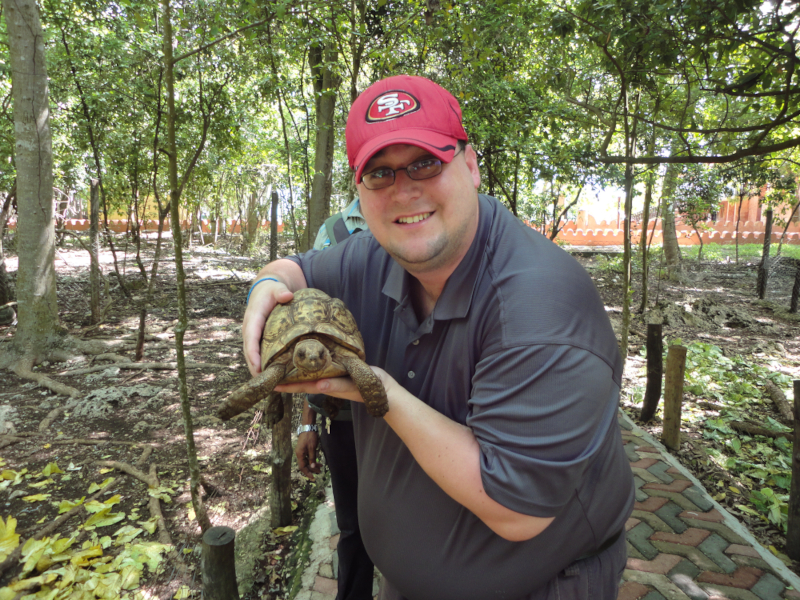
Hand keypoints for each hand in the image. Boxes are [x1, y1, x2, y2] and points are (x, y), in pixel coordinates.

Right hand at [243, 279, 293, 375]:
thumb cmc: (272, 290)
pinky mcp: (259, 340)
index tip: (258, 367)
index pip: (251, 338)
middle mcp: (250, 330)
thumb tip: (287, 295)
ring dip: (259, 370)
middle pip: (250, 352)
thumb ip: (281, 291)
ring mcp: (254, 336)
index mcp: (253, 319)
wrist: (267, 289)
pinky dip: (264, 366)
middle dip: (255, 368)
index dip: (253, 354)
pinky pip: (259, 354)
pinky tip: (274, 377)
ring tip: (270, 385)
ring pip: (253, 356)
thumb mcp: (277, 288)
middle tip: (265, 383)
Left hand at [276, 366, 396, 404]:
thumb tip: (318, 385)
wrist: (386, 389)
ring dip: (296, 372)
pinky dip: (310, 367)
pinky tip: (307, 362)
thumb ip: (337, 386)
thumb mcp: (354, 385)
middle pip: (302, 382)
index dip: (286, 386)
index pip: (302, 387)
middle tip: (269, 371)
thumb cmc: (371, 386)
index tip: (270, 383)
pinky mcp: (339, 372)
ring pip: (309, 376)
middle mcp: (327, 383)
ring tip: (282, 364)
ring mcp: (333, 378)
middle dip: (286, 378)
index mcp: (327, 386)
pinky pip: (321, 370)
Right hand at [295, 431, 319, 479]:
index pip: (302, 467)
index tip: (313, 477)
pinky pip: (307, 457)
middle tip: (319, 472)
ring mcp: (301, 452)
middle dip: (311, 469)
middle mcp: (299, 454)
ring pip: (307, 461)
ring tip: (320, 467)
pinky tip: (318, 462)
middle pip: (304, 465)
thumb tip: (312, 467)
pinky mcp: (304, 449)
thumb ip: (312, 458)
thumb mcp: (312, 448)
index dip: (307, 473)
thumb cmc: (310, 437)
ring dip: (313, 465)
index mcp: (300, 455)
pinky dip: (312, 460)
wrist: (308, 427)